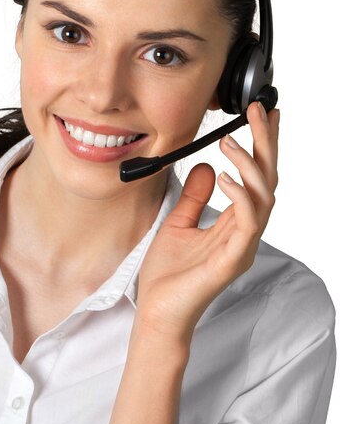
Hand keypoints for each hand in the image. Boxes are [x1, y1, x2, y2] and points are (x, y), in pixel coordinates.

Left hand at [135, 101, 279, 342]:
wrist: (158, 311)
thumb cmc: (169, 273)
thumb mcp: (178, 222)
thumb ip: (196, 197)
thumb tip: (209, 167)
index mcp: (234, 223)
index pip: (255, 178)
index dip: (261, 147)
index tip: (261, 116)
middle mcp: (245, 232)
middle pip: (266, 181)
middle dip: (265, 144)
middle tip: (259, 112)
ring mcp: (242, 246)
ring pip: (263, 198)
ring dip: (250, 165)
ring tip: (230, 141)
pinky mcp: (233, 260)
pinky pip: (246, 223)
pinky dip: (240, 196)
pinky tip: (225, 176)